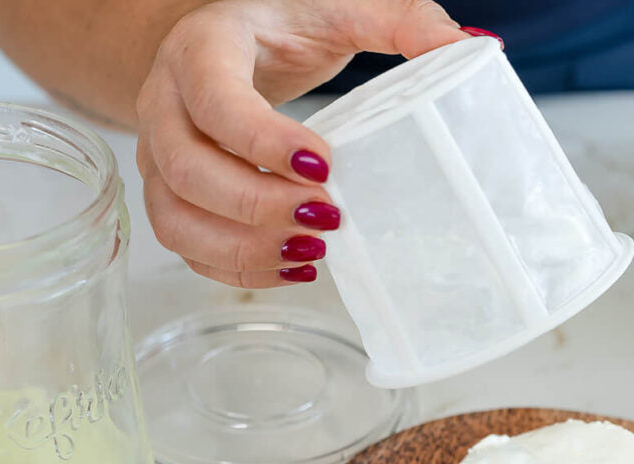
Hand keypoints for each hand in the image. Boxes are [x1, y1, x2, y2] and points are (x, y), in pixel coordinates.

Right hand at [135, 0, 474, 287]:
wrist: (215, 36)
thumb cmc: (278, 23)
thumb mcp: (337, 6)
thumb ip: (402, 21)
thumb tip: (473, 48)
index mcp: (202, 47)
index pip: (215, 100)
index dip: (263, 141)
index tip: (323, 166)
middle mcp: (165, 101)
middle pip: (188, 171)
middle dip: (258, 207)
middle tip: (325, 219)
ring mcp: (159, 153)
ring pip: (176, 219)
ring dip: (243, 248)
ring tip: (311, 252)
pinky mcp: (170, 193)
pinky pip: (186, 246)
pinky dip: (236, 268)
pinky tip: (292, 266)